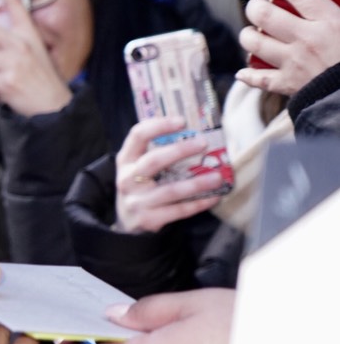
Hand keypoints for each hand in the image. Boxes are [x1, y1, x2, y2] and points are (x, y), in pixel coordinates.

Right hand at [114, 117, 227, 233]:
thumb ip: (155, 152)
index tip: (182, 121)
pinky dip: (199, 203)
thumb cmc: (140, 187)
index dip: (159, 125)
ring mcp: (137, 201)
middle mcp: (128, 179)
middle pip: (154, 161)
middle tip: (203, 143)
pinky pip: (178, 211)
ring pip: (170, 190)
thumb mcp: (137, 167)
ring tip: (217, 177)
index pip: (138, 135)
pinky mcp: (148, 219)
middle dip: (180, 150)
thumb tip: (194, 134)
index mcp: (126, 160)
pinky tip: (214, 197)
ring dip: (197, 183)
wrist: (127, 223)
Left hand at [238, 0, 339, 96]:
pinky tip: (244, 71)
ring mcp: (295, 63)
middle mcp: (307, 40)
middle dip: (255, 7)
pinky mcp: (290, 85)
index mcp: (330, 22)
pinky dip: (249, 75)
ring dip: (248, 36)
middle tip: (256, 6)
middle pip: (265, 15)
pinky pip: (260, 79)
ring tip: (251, 33)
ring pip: (254, 43)